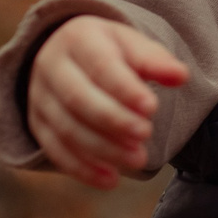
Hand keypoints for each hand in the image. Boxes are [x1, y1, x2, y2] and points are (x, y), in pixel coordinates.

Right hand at [29, 16, 186, 187]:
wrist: (69, 55)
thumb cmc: (110, 52)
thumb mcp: (132, 45)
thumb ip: (155, 61)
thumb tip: (180, 76)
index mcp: (77, 38)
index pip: (101, 66)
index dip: (125, 89)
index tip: (152, 107)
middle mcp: (51, 66)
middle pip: (78, 98)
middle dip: (113, 120)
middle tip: (146, 134)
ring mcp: (39, 97)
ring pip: (67, 128)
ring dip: (103, 149)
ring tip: (138, 159)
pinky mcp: (37, 124)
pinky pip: (56, 151)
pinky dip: (83, 169)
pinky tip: (111, 179)